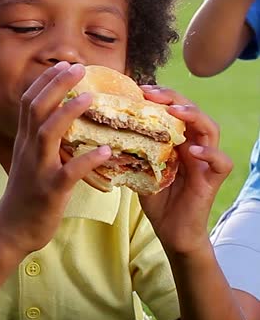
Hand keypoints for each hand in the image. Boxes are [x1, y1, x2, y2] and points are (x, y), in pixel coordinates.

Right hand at [0, 62, 112, 253]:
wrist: (12, 228)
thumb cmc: (27, 194)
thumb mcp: (32, 160)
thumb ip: (44, 141)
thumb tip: (66, 121)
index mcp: (24, 141)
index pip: (29, 102)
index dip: (46, 81)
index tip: (65, 64)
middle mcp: (28, 149)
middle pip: (36, 109)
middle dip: (56, 85)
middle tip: (78, 67)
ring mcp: (37, 169)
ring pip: (48, 134)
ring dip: (68, 113)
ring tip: (90, 98)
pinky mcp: (49, 190)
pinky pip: (68, 173)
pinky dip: (86, 161)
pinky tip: (105, 152)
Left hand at [138, 86, 232, 254]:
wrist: (171, 230)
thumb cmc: (155, 198)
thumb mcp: (137, 169)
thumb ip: (128, 150)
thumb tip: (99, 132)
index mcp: (176, 140)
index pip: (173, 109)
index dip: (160, 96)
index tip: (139, 89)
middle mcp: (193, 145)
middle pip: (192, 111)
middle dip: (174, 98)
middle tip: (152, 93)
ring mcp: (205, 161)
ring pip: (210, 129)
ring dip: (194, 116)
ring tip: (176, 112)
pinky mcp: (212, 179)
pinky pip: (220, 161)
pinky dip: (209, 153)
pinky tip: (192, 150)